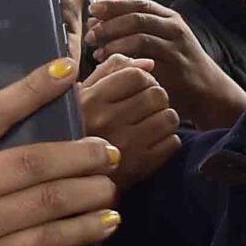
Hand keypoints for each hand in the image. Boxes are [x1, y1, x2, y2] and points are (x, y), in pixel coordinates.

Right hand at [0, 61, 118, 245]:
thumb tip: (30, 145)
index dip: (32, 88)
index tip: (69, 69)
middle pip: (32, 160)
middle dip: (81, 153)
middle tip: (108, 150)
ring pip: (47, 202)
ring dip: (90, 192)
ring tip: (110, 185)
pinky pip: (46, 241)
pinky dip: (82, 229)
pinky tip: (103, 223)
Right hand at [77, 57, 183, 191]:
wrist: (72, 183)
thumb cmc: (78, 132)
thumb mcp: (81, 97)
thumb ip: (110, 71)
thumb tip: (148, 63)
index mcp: (90, 101)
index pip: (136, 75)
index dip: (144, 78)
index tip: (138, 88)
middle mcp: (106, 122)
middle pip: (157, 94)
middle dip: (157, 99)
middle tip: (146, 108)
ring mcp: (125, 146)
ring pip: (169, 117)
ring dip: (165, 119)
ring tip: (150, 125)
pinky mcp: (141, 167)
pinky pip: (173, 142)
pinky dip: (167, 142)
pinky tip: (151, 144)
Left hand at [86, 0, 244, 131]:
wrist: (208, 90)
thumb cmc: (176, 66)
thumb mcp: (160, 40)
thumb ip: (134, 30)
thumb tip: (98, 22)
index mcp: (169, 18)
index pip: (139, 4)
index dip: (114, 5)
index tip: (93, 10)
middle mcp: (174, 28)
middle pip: (137, 18)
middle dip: (109, 24)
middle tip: (91, 35)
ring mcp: (176, 47)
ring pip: (139, 37)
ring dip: (113, 42)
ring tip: (96, 51)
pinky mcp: (175, 67)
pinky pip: (145, 59)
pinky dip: (124, 59)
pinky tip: (110, 63)